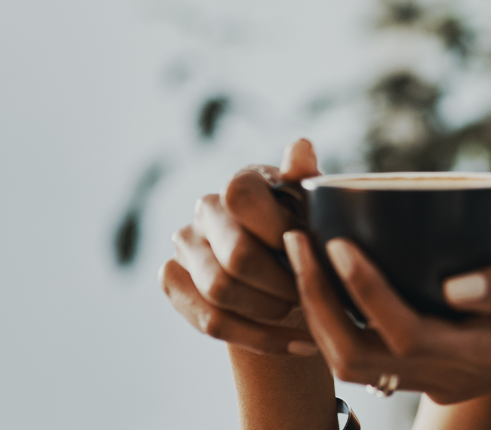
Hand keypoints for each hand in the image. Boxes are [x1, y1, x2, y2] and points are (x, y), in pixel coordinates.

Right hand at [159, 139, 319, 354]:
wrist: (285, 269)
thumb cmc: (307, 230)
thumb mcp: (317, 205)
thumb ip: (307, 178)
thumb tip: (301, 146)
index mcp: (240, 182)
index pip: (242, 199)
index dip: (281, 231)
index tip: (312, 252)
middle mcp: (205, 210)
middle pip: (235, 256)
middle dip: (281, 282)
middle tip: (311, 293)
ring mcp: (184, 246)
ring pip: (221, 292)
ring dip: (271, 311)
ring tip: (303, 313)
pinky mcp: (173, 281)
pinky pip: (211, 322)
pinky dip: (260, 339)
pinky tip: (299, 344)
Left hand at [284, 231, 490, 426]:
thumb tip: (457, 284)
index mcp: (472, 353)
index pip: (398, 327)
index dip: (360, 287)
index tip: (334, 239)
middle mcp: (445, 372)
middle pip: (355, 355)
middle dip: (316, 300)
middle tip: (296, 239)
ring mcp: (438, 375)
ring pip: (355, 360)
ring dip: (319, 312)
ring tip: (300, 254)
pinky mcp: (438, 364)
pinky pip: (371, 353)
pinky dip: (339, 321)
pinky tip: (325, 284)